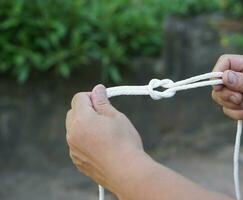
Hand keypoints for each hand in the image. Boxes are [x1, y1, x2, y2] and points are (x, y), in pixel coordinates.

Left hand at [66, 85, 233, 199]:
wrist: (127, 172)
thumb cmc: (125, 142)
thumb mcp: (116, 117)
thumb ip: (102, 102)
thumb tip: (97, 89)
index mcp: (82, 119)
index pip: (79, 98)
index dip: (91, 96)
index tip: (103, 101)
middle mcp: (72, 134)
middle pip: (73, 113)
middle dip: (85, 110)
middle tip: (104, 116)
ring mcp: (73, 149)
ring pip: (74, 129)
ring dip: (84, 125)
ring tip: (104, 133)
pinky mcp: (77, 161)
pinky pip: (77, 144)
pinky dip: (85, 140)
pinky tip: (101, 146)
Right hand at [211, 54, 242, 133]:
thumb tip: (223, 76)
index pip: (225, 61)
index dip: (217, 72)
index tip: (218, 87)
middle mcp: (241, 76)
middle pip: (219, 82)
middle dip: (227, 95)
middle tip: (241, 99)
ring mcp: (239, 90)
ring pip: (221, 97)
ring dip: (234, 106)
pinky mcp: (239, 104)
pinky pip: (227, 109)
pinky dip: (237, 114)